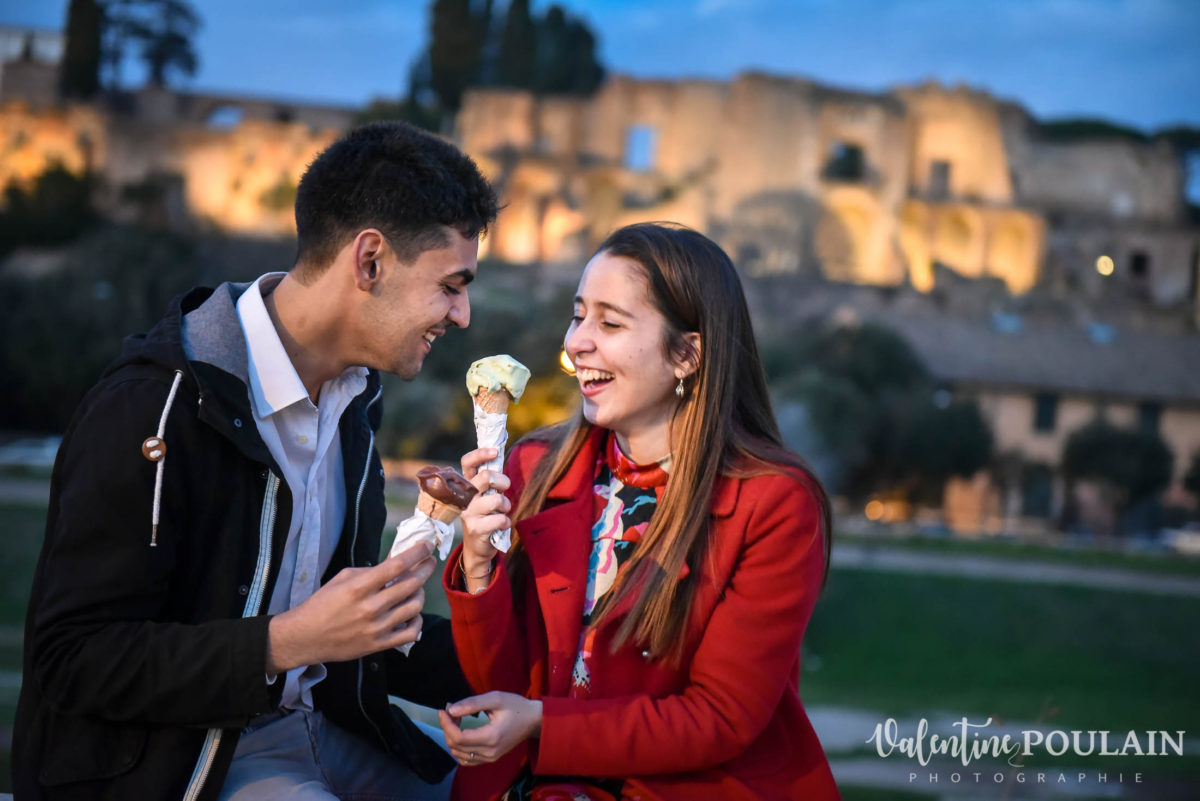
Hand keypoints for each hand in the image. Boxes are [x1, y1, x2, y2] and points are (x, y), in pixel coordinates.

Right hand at [265, 541, 435, 674]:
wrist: (305, 637)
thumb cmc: (323, 604)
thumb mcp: (343, 578)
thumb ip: (371, 570)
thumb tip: (397, 560)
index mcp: (359, 587)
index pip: (397, 565)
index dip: (417, 553)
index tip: (427, 546)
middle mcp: (370, 607)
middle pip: (411, 585)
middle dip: (425, 570)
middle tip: (429, 563)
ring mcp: (376, 628)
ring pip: (414, 607)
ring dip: (420, 594)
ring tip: (416, 588)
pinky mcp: (379, 645)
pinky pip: (410, 633)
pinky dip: (417, 622)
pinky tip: (412, 614)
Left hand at [439, 691, 542, 765]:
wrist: (533, 720)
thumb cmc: (516, 706)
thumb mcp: (496, 698)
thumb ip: (472, 704)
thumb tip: (451, 709)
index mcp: (491, 737)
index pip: (458, 737)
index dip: (446, 724)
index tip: (444, 710)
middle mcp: (489, 752)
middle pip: (455, 746)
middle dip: (447, 728)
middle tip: (451, 712)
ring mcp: (490, 758)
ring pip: (458, 754)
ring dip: (452, 737)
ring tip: (457, 721)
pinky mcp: (490, 759)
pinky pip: (467, 760)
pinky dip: (459, 748)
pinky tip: (462, 734)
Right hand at [459, 448, 509, 572]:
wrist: (477, 548)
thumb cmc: (485, 516)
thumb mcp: (485, 496)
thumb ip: (489, 481)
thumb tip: (497, 455)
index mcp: (465, 485)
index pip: (467, 463)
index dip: (480, 454)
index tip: (495, 452)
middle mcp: (463, 497)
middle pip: (485, 477)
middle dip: (502, 481)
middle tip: (505, 489)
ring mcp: (468, 513)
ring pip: (496, 500)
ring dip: (506, 505)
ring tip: (502, 511)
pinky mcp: (476, 529)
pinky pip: (500, 519)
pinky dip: (506, 522)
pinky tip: (500, 526)